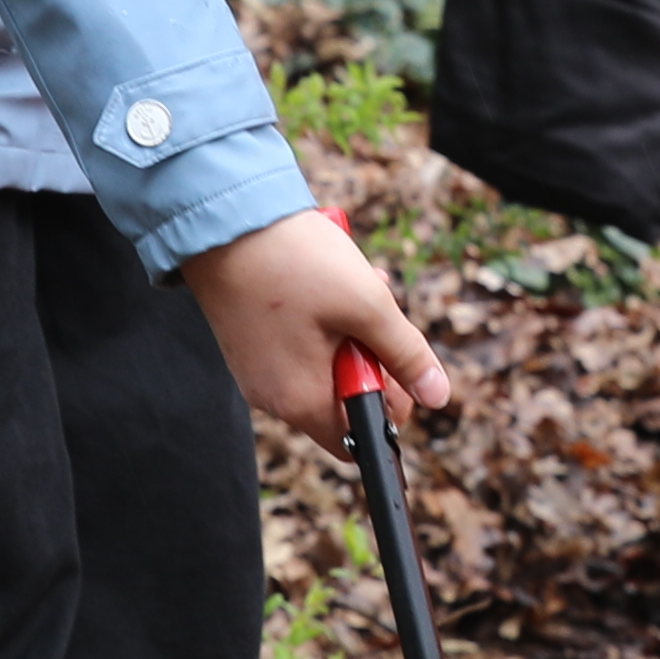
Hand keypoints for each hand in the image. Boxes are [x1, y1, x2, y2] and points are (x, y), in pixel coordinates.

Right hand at [179, 208, 446, 437]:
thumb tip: (437, 395)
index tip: (396, 360)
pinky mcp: (248, 343)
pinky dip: (320, 319)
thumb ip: (406, 354)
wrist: (222, 220)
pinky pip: (297, 345)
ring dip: (349, 330)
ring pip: (323, 364)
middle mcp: (273, 397)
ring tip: (351, 284)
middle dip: (370, 355)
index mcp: (302, 401)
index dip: (390, 404)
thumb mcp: (367, 305)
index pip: (360, 438)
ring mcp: (257, 370)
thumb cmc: (293, 263)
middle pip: (343, 397)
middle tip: (374, 312)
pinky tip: (324, 280)